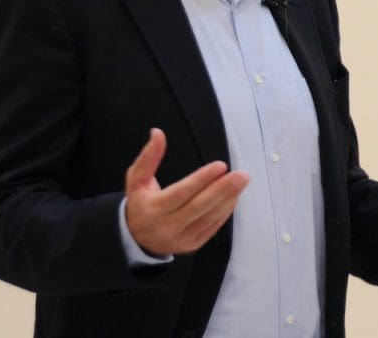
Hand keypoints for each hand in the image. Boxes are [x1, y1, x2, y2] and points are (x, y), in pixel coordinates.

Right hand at [124, 128, 249, 256]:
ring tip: (241, 182)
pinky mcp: (192, 244)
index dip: (202, 179)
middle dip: (222, 190)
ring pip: (209, 218)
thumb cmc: (140, 202)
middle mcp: (167, 226)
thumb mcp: (137, 179)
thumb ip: (148, 157)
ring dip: (228, 199)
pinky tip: (233, 197)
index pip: (181, 193)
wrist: (136, 238)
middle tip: (241, 175)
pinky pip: (212, 227)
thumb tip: (157, 133)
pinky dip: (225, 211)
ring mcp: (181, 238)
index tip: (221, 165)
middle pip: (199, 207)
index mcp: (153, 209)